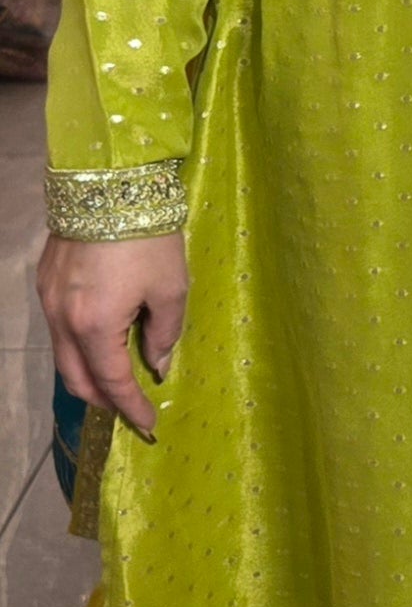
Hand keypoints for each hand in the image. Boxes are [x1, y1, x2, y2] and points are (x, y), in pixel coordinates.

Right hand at [37, 233, 187, 440]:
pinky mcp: (45, 281)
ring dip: (88, 373)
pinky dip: (78, 346)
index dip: (132, 408)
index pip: (113, 383)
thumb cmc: (149, 237)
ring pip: (63, 355)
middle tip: (131, 406)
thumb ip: (163, 333)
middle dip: (104, 399)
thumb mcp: (171, 289)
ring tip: (117, 377)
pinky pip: (58, 329)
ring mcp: (48, 299)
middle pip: (76, 378)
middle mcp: (62, 319)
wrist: (109, 182)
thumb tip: (156, 364)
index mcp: (94, 326)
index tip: (149, 425)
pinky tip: (101, 340)